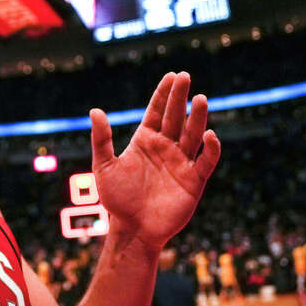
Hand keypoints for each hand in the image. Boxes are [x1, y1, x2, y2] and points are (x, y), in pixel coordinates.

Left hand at [90, 72, 220, 250]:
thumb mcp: (103, 166)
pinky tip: (209, 134)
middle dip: (180, 97)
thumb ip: (102, 139)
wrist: (132, 229)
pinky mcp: (193, 180)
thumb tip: (95, 111)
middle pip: (176, 117)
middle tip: (186, 77)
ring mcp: (181, 162)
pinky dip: (210, 148)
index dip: (164, 94)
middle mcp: (165, 147)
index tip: (171, 76)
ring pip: (193, 134)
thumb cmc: (116, 199)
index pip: (157, 112)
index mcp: (145, 141)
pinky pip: (206, 160)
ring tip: (200, 98)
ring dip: (197, 117)